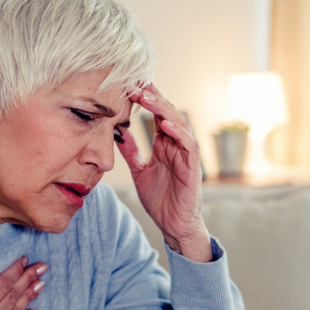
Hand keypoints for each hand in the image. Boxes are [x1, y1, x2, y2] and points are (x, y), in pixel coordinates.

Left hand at [120, 83, 212, 262]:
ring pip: (179, 123)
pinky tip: (165, 124)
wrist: (174, 226)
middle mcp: (176, 145)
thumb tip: (116, 133)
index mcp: (164, 144)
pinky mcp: (193, 168)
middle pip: (167, 113)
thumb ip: (131, 152)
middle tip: (136, 83)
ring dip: (163, 109)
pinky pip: (188, 146)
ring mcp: (186, 155)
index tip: (128, 84)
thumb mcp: (140, 172)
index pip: (156, 114)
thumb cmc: (161, 200)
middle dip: (153, 97)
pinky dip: (178, 133)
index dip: (145, 99)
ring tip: (147, 97)